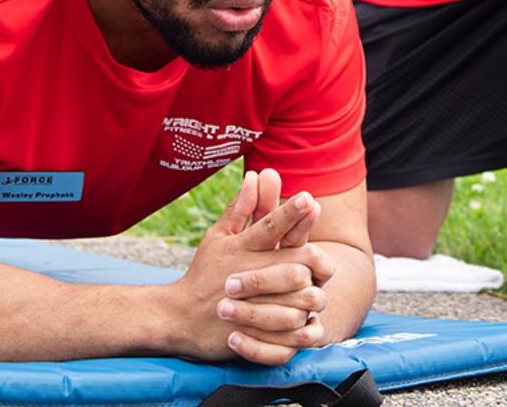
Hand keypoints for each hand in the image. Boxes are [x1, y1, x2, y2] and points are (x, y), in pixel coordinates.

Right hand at [170, 169, 335, 364]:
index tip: (308, 198)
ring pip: (299, 296)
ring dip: (314, 288)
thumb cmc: (204, 273)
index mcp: (240, 249)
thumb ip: (241, 208)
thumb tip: (257, 175)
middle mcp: (249, 274)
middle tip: (325, 252)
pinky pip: (292, 327)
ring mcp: (254, 304)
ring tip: (322, 282)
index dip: (290, 213)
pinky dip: (304, 320)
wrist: (181, 320)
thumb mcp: (217, 237)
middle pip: (293, 261)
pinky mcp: (258, 332)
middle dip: (314, 255)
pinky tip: (312, 314)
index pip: (268, 227)